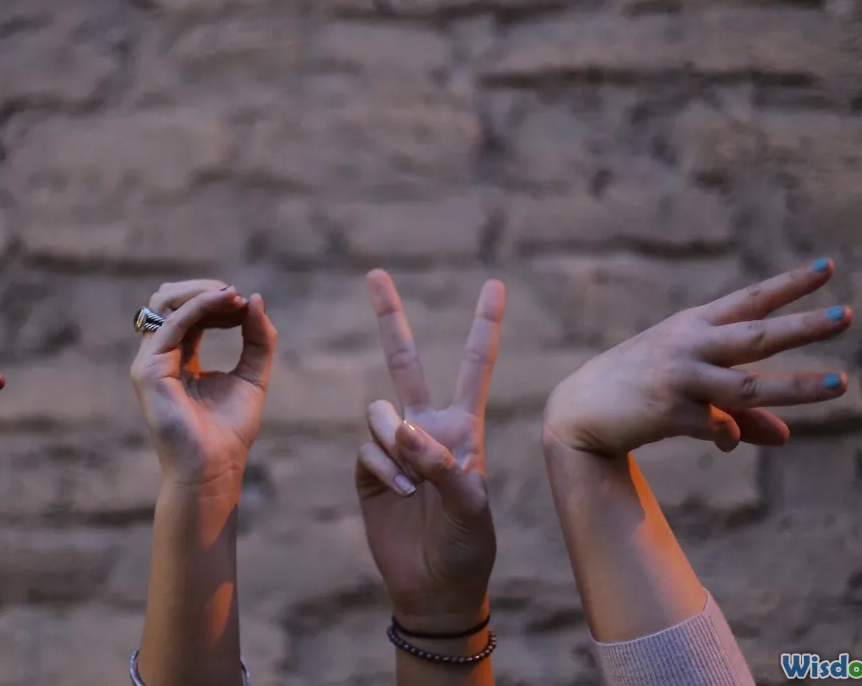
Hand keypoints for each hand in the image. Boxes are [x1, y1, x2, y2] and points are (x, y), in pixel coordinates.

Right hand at [130, 280, 276, 492]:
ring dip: (201, 292)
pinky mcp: (149, 369)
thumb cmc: (230, 431)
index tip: (246, 305)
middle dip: (205, 290)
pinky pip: (173, 324)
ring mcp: (151, 362)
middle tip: (236, 296)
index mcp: (182, 358)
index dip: (217, 301)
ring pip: (165, 303)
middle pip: (171, 300)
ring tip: (231, 296)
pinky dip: (200, 306)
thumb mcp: (253, 375)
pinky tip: (225, 304)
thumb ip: (258, 339)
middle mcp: (162, 356)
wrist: (214, 468)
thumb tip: (256, 299)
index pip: (192, 313)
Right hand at [355, 270, 504, 632]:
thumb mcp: (471, 505)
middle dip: (389, 317)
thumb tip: (402, 428)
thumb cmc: (468, 545)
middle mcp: (427, 427)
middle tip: (375, 273)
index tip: (494, 284)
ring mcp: (395, 447)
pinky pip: (367, 447)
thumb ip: (441, 463)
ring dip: (393, 440)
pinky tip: (399, 494)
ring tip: (412, 481)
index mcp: (464, 427)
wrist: (435, 587)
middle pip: (405, 360)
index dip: (483, 325)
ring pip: (379, 410)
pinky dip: (382, 466)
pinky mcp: (368, 469)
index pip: (474, 365)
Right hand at [544, 258, 851, 456]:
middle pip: (756, 336)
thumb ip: (739, 411)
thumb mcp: (687, 387)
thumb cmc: (638, 390)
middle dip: (803, 327)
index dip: (788, 285)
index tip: (828, 267)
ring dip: (796, 386)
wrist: (578, 412)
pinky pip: (715, 427)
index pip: (749, 300)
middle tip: (846, 316)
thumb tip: (785, 436)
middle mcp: (688, 345)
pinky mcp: (667, 411)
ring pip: (747, 385)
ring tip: (841, 384)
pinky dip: (728, 435)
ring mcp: (677, 378)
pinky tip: (726, 441)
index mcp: (693, 326)